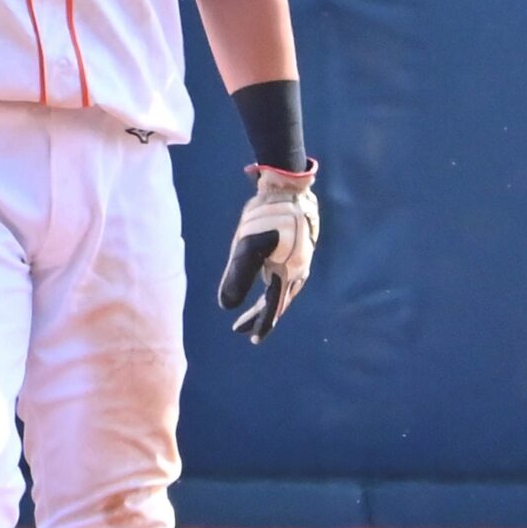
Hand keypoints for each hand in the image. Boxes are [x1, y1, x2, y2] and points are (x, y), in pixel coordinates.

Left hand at [216, 161, 318, 344]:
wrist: (289, 188)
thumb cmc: (267, 216)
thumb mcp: (247, 245)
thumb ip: (237, 276)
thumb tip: (226, 306)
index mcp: (286, 275)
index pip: (273, 308)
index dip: (261, 324)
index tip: (251, 339)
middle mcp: (296, 272)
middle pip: (277, 301)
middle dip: (259, 316)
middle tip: (240, 328)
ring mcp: (300, 260)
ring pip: (282, 290)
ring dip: (267, 302)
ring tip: (252, 311)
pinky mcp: (298, 249)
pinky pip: (285, 276)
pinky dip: (273, 285)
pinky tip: (266, 280)